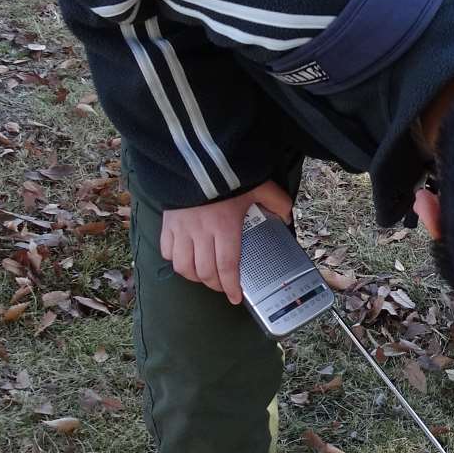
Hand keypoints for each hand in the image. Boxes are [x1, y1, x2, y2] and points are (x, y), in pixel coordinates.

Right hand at [159, 181, 293, 304]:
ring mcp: (180, 228)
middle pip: (204, 271)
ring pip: (182, 266)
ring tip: (205, 276)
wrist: (196, 154)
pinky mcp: (167, 221)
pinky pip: (166, 250)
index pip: (227, 266)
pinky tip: (186, 259)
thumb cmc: (228, 172)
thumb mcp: (259, 185)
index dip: (231, 286)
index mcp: (224, 226)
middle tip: (224, 286)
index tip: (235, 297)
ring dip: (194, 276)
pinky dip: (175, 260)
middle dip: (215, 285)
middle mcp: (200, 231)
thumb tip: (287, 217)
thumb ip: (276, 201)